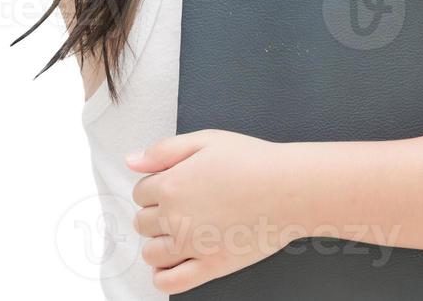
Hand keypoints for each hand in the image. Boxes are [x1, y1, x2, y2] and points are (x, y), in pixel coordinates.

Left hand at [127, 129, 302, 293]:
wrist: (291, 188)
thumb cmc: (254, 160)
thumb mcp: (207, 140)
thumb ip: (164, 150)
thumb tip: (131, 160)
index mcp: (171, 185)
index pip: (140, 192)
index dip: (155, 185)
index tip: (174, 184)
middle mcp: (175, 218)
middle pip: (142, 222)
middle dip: (156, 213)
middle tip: (182, 205)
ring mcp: (192, 246)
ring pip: (151, 254)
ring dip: (158, 243)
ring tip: (179, 232)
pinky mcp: (210, 267)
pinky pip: (171, 283)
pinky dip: (164, 276)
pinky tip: (173, 264)